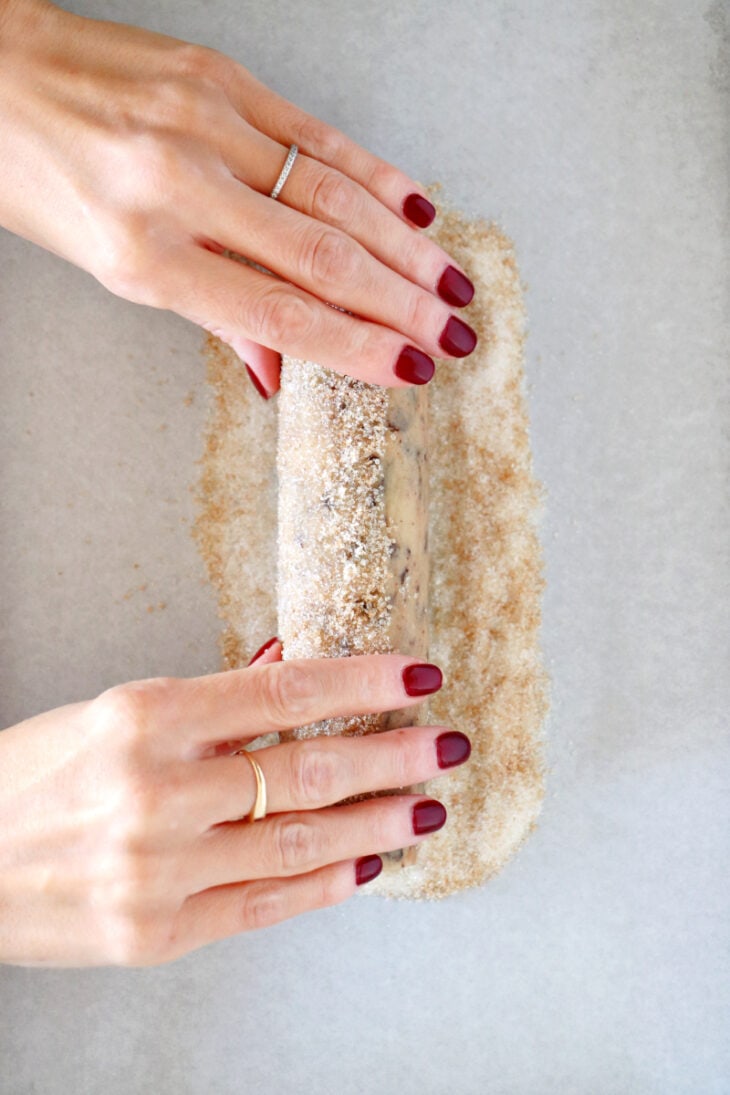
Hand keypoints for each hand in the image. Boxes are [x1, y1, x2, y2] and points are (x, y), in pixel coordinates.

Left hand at [0, 0, 476, 395]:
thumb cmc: (39, 180)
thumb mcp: (113, 268)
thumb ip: (212, 312)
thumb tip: (282, 370)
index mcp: (145, 250)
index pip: (278, 312)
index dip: (357, 347)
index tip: (413, 370)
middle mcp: (179, 183)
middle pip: (322, 256)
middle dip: (402, 305)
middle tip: (457, 337)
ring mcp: (204, 120)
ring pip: (333, 194)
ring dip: (405, 248)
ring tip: (452, 286)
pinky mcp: (218, 76)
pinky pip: (316, 133)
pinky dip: (374, 174)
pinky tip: (416, 208)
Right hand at [0, 640, 469, 967]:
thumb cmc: (33, 777)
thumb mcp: (113, 713)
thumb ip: (210, 697)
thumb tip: (290, 663)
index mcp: (143, 717)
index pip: (284, 691)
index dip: (363, 682)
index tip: (419, 675)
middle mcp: (155, 792)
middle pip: (309, 769)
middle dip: (393, 755)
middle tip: (446, 746)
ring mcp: (157, 871)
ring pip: (300, 843)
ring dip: (377, 824)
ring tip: (425, 808)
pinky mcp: (156, 935)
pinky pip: (264, 906)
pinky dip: (326, 885)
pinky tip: (368, 865)